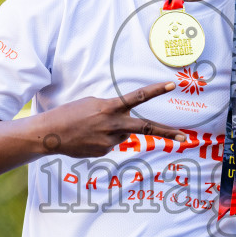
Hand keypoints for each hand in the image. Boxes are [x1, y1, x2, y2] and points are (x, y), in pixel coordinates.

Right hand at [40, 81, 186, 157]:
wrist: (51, 134)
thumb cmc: (71, 113)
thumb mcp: (93, 104)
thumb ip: (114, 111)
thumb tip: (128, 128)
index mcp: (110, 107)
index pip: (137, 97)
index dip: (156, 90)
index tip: (172, 85)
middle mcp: (113, 124)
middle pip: (146, 127)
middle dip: (167, 132)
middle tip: (184, 137)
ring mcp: (110, 141)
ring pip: (123, 135)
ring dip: (114, 130)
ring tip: (92, 128)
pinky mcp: (104, 152)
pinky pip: (111, 143)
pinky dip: (103, 139)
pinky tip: (88, 137)